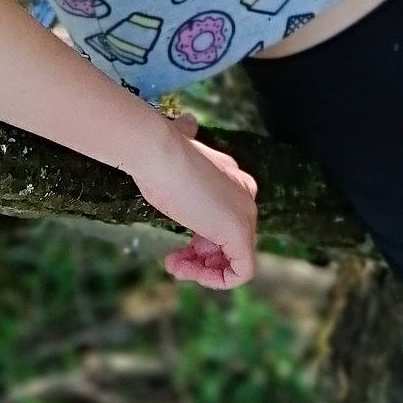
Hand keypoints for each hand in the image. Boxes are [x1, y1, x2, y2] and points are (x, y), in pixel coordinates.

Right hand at [131, 111, 258, 288]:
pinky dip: (214, 280)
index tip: (176, 246)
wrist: (158, 152)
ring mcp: (245, 215)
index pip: (223, 221)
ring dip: (202, 272)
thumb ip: (186, 143)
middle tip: (174, 259)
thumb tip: (186, 122)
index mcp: (233, 179)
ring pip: (236, 260)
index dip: (200, 243)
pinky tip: (185, 270)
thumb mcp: (176, 153)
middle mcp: (245, 196)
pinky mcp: (240, 234)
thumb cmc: (158, 155)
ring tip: (174, 266)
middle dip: (201, 258)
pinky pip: (240, 272)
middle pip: (230, 243)